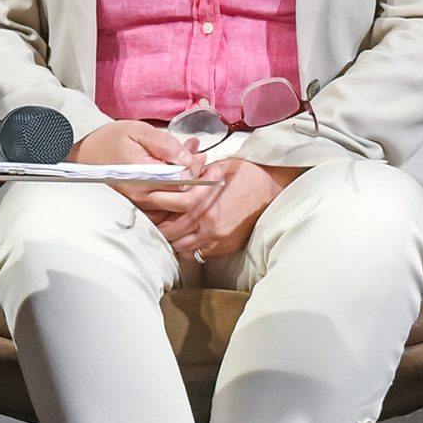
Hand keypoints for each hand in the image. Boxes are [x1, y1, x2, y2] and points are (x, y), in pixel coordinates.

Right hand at [70, 119, 204, 211]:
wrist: (85, 155)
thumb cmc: (110, 140)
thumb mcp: (138, 131)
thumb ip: (165, 143)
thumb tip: (188, 156)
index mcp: (143, 176)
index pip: (182, 182)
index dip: (199, 171)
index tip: (204, 156)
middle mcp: (143, 196)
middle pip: (185, 203)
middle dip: (205, 187)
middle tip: (215, 170)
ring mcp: (141, 205)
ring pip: (179, 210)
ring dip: (196, 192)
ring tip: (204, 171)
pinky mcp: (141, 207)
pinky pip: (168, 211)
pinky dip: (182, 197)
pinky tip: (187, 180)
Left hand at [155, 158, 298, 262]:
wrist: (271, 186)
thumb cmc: (244, 174)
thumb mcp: (213, 169)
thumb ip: (191, 179)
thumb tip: (171, 181)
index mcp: (202, 208)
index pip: (167, 223)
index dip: (155, 220)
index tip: (151, 215)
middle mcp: (209, 227)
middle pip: (172, 240)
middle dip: (163, 232)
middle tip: (158, 224)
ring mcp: (219, 240)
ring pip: (185, 250)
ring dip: (177, 241)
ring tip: (173, 231)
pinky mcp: (228, 246)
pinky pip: (201, 253)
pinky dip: (192, 247)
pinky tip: (191, 236)